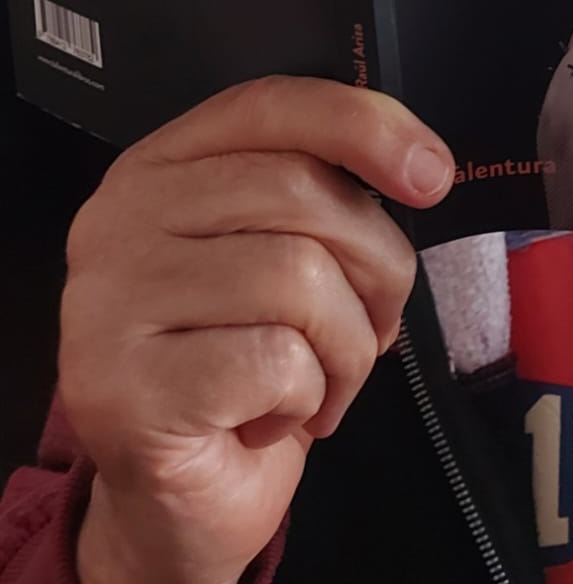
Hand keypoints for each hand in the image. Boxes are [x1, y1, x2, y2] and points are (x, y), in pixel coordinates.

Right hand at [61, 76, 453, 583]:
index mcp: (160, 167)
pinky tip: (274, 418)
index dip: (363, 123)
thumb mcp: (279, 254)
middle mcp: (120, 219)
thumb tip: (420, 166)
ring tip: (322, 379)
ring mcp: (110, 302)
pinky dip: (307, 397)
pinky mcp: (123, 387)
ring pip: (299, 277)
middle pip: (300, 191)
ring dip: (347, 345)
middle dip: (374, 264)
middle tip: (375, 324)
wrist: (177, 499)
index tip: (432, 173)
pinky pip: (276, 361)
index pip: (269, 104)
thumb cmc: (241, 363)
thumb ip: (319, 193)